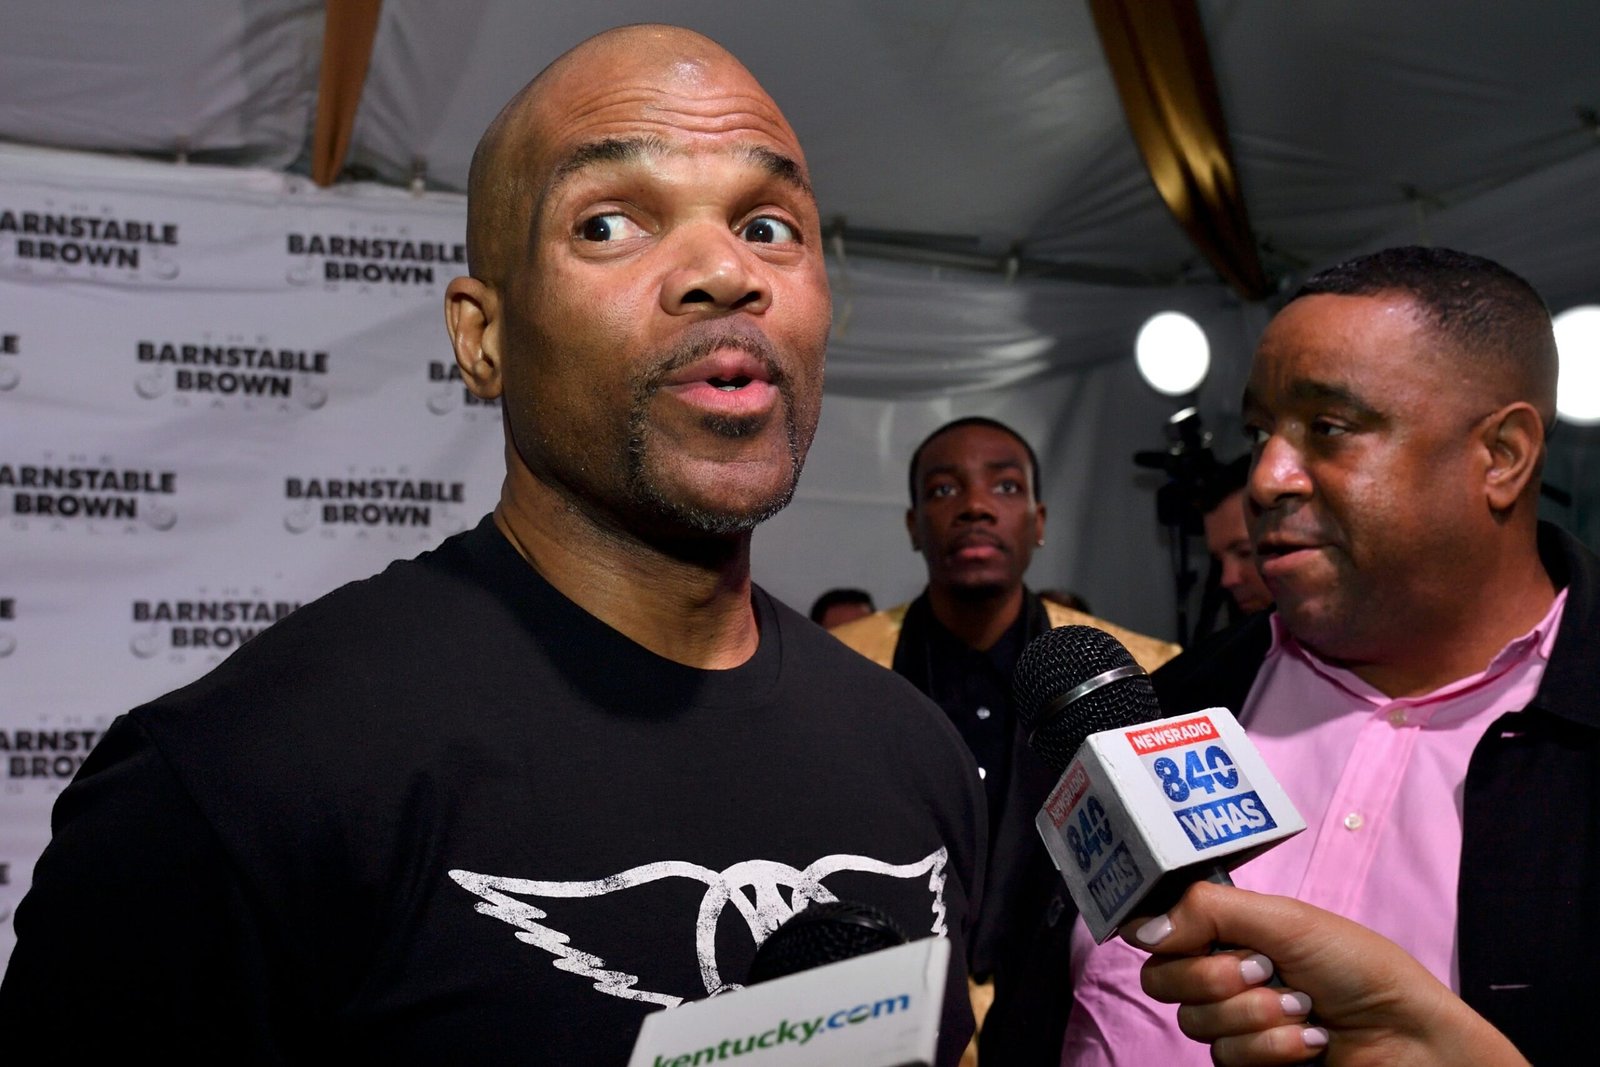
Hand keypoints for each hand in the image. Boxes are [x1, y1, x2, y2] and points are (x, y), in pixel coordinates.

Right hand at [1120, 881, 1528, 1066]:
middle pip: (1163, 981)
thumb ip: (1208, 911)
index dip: (1169, 938)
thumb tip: (1141, 928)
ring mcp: (1234, 1024)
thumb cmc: (1358, 967)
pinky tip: (1309, 1041)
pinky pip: (1225, 1060)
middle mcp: (1221, 976)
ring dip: (1256, 1017)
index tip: (1206, 938)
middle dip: (1219, 979)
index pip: (1157, 934)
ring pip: (1196, 1025)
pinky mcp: (1249, 1065)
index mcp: (1226, 932)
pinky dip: (1272, 1049)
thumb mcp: (1285, 919)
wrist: (1408, 1038)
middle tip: (1267, 972)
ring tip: (1303, 1009)